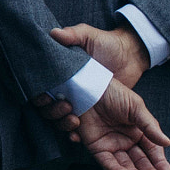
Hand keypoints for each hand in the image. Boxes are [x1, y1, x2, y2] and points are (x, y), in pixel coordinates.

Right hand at [32, 20, 152, 128]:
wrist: (130, 55)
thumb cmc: (107, 44)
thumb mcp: (90, 36)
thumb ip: (73, 34)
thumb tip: (54, 33)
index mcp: (62, 74)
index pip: (41, 89)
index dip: (39, 96)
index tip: (45, 96)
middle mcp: (67, 89)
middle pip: (47, 109)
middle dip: (52, 111)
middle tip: (66, 106)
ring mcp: (79, 103)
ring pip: (60, 121)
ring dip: (62, 123)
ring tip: (75, 120)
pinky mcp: (93, 114)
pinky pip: (78, 129)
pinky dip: (74, 134)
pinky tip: (77, 135)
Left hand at [74, 80, 169, 169]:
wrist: (91, 89)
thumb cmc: (115, 94)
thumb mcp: (136, 108)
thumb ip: (150, 127)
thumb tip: (167, 143)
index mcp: (139, 131)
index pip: (152, 150)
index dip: (159, 162)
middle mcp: (126, 140)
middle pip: (140, 161)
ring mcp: (112, 145)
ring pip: (125, 165)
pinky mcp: (97, 148)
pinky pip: (108, 162)